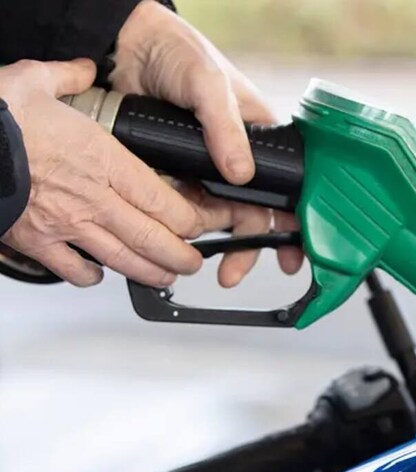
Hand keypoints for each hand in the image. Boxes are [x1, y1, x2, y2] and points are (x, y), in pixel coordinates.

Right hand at [0, 59, 205, 286]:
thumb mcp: (34, 81)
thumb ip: (68, 76)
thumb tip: (84, 68)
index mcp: (102, 160)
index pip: (164, 202)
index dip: (189, 221)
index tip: (198, 224)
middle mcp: (91, 198)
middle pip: (152, 239)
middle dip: (181, 257)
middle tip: (192, 262)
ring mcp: (65, 224)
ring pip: (123, 261)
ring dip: (150, 272)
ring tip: (164, 275)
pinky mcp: (37, 242)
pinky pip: (74, 271)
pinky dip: (92, 277)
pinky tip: (99, 272)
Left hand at [111, 0, 302, 285]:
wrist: (125, 46)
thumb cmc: (180, 52)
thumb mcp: (210, 85)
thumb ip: (227, 129)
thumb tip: (241, 173)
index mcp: (261, 138)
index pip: (287, 189)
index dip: (292, 225)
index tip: (291, 256)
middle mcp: (239, 158)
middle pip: (254, 214)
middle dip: (249, 248)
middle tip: (234, 272)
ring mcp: (208, 168)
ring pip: (220, 217)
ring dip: (216, 243)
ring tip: (205, 260)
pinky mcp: (177, 173)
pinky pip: (185, 207)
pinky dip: (184, 226)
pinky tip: (179, 237)